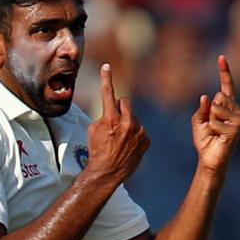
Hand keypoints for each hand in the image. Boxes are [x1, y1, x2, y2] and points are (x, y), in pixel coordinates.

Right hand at [85, 63, 149, 183]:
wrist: (107, 172)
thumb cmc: (96, 151)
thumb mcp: (93, 130)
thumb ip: (103, 116)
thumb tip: (110, 109)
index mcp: (111, 119)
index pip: (108, 93)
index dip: (106, 78)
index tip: (106, 66)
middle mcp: (127, 123)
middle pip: (124, 102)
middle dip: (119, 108)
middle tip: (112, 122)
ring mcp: (139, 131)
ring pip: (133, 116)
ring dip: (127, 122)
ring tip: (120, 139)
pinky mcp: (146, 139)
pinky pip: (140, 129)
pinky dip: (134, 134)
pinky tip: (127, 146)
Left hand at [191, 55, 239, 174]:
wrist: (208, 158)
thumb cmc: (205, 140)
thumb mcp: (198, 121)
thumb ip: (202, 108)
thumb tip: (206, 96)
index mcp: (228, 106)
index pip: (226, 86)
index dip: (224, 72)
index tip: (221, 57)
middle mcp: (238, 110)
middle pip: (219, 96)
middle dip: (209, 111)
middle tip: (212, 126)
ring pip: (217, 107)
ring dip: (210, 120)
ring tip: (215, 132)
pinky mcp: (236, 128)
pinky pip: (215, 120)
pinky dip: (211, 128)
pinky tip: (217, 136)